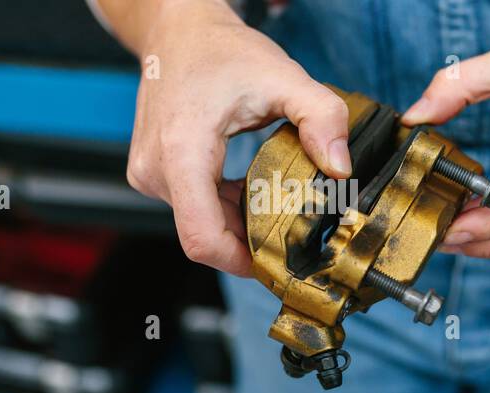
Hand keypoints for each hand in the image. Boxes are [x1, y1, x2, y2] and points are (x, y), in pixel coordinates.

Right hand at [125, 1, 351, 275]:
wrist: (178, 31)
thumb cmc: (222, 51)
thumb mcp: (283, 77)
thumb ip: (322, 118)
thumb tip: (341, 168)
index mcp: (181, 150)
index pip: (201, 237)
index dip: (241, 261)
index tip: (278, 264)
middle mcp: (155, 169)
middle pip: (205, 236)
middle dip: (249, 242)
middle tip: (294, 237)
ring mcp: (148, 173)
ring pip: (199, 225)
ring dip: (237, 224)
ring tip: (277, 210)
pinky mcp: (151, 174)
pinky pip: (192, 208)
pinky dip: (223, 209)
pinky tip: (251, 193)